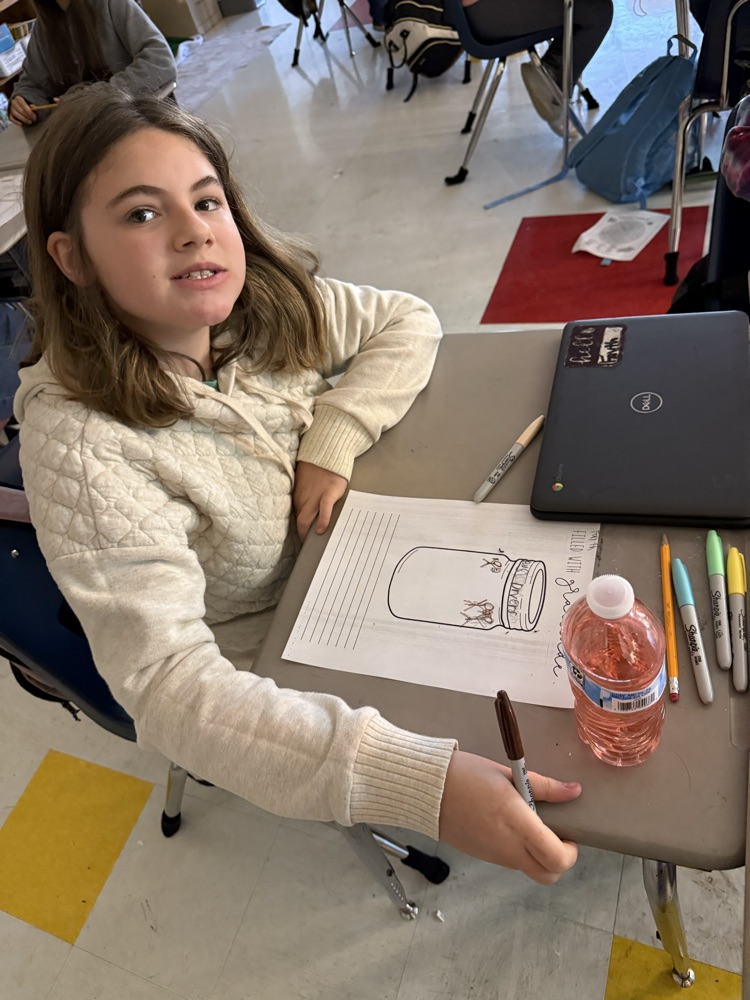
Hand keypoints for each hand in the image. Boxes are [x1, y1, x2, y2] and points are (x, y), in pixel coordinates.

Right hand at [9, 95, 35, 125]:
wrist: (22, 106)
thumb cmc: (28, 105)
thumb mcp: (31, 104)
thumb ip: (33, 105)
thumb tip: (33, 107)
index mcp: (18, 98)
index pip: (23, 104)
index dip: (29, 111)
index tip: (34, 117)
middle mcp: (13, 102)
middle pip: (20, 110)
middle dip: (27, 116)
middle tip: (33, 120)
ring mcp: (10, 108)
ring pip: (16, 114)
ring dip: (23, 119)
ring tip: (29, 122)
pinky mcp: (9, 113)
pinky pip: (11, 118)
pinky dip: (16, 122)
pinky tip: (21, 124)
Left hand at [293, 461, 347, 540]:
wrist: (327, 453)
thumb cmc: (316, 469)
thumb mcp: (304, 483)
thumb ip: (303, 497)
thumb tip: (305, 512)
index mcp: (298, 497)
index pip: (295, 518)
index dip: (298, 531)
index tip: (301, 541)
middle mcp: (304, 498)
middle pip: (299, 521)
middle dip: (302, 535)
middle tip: (308, 548)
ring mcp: (315, 495)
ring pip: (307, 518)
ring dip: (308, 532)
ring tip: (313, 544)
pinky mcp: (328, 492)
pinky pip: (324, 508)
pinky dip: (322, 520)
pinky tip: (322, 530)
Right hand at [439, 750, 580, 883]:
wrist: (428, 788)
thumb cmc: (464, 776)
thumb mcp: (508, 774)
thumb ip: (544, 787)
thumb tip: (572, 791)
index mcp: (518, 824)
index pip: (557, 858)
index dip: (571, 852)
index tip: (569, 835)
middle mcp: (508, 847)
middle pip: (548, 876)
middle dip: (558, 861)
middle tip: (554, 836)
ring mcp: (494, 855)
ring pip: (528, 869)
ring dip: (537, 856)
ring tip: (527, 823)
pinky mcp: (482, 855)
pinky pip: (509, 861)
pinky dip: (517, 851)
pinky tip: (506, 825)